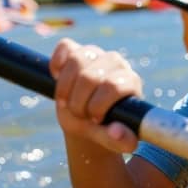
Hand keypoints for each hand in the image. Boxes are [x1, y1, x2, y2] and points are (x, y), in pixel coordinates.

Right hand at [49, 38, 142, 152]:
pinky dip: (57, 64)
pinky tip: (57, 78)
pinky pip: (65, 46)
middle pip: (89, 77)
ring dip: (64, 87)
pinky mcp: (77, 49)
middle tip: (79, 114)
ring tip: (66, 101)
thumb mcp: (111, 139)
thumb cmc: (103, 127)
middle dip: (78, 102)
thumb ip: (119, 140)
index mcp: (130, 82)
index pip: (113, 86)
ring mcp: (97, 53)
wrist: (86, 119)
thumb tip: (118, 133)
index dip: (97, 106)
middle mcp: (117, 63)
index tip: (94, 119)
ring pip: (76, 59)